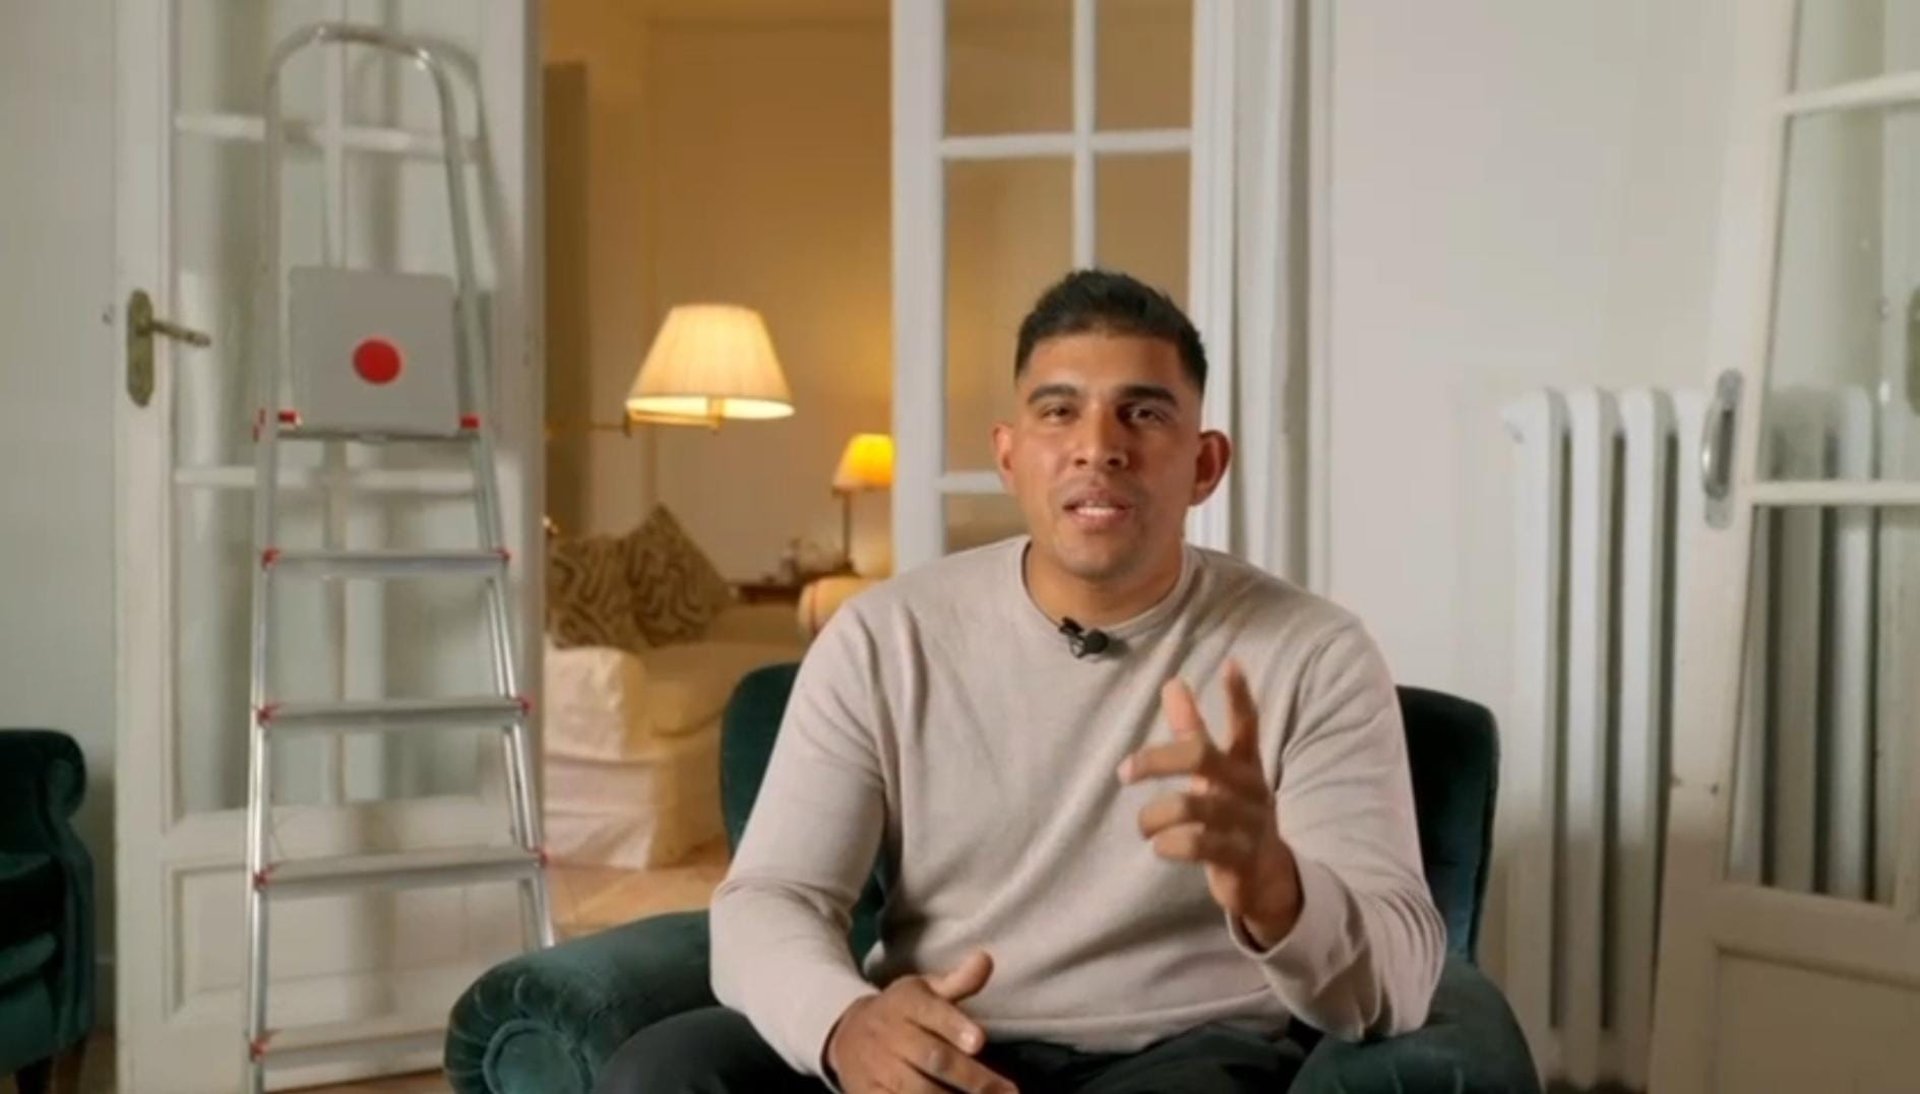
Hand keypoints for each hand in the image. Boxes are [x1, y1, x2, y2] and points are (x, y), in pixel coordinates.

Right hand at [824, 949, 1016, 1093]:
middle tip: (1007, 1091)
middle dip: (972, 1078)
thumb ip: (958, 981)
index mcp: (908, 1004)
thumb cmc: (901, 1012)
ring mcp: (878, 1068)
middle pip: (933, 1058)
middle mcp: (892, 1036)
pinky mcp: (867, 1093)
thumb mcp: (924, 989)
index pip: (933, 1013)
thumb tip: (986, 959)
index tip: (979, 1041)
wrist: (845, 1035)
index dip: (955, 1027)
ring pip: (916, 1089)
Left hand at [1118, 660, 1302, 947]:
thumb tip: (1172, 683)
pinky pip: (1197, 845)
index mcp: (1245, 764)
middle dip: (1157, 759)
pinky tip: (1159, 847)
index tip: (1230, 663)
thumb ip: (1193, 730)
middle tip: (1125, 771)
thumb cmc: (1233, 815)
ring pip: (1192, 806)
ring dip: (1155, 815)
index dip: (1238, 695)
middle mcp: (1250, 789)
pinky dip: (1169, 844)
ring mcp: (1247, 824)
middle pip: (1202, 757)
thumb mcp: (1217, 773)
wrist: (1270, 880)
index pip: (1246, 724)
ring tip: (1143, 826)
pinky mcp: (1239, 859)